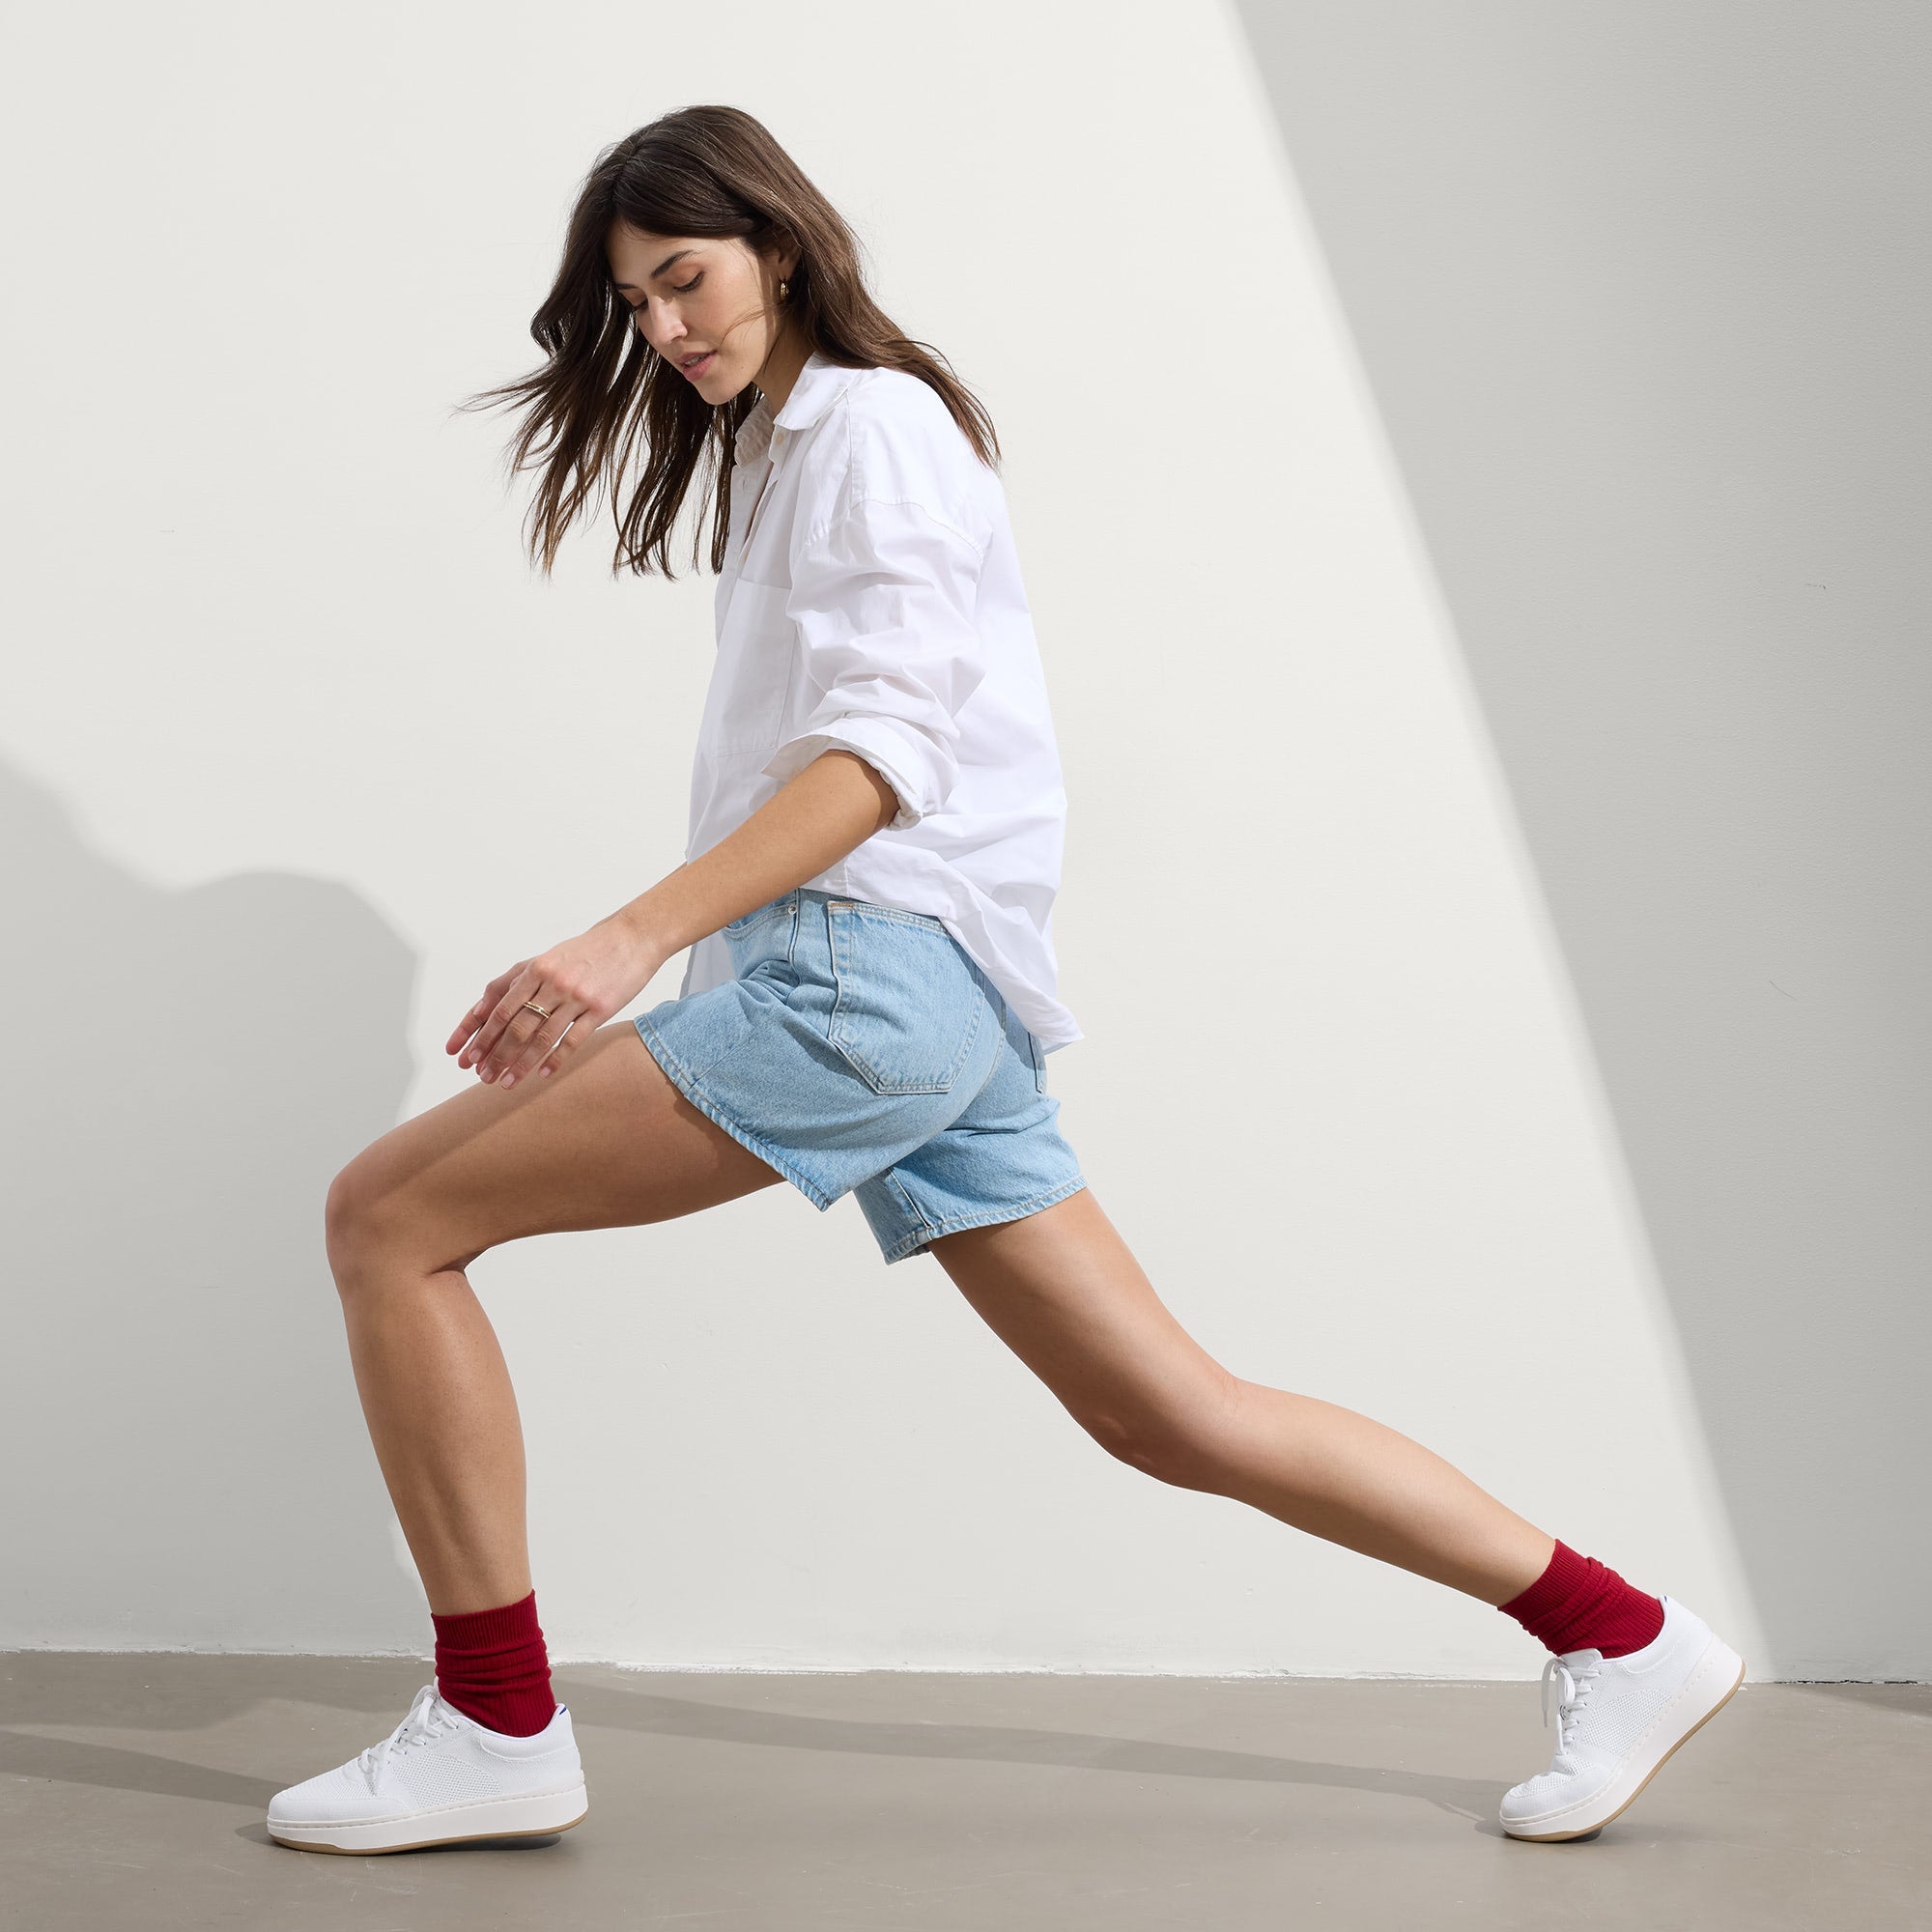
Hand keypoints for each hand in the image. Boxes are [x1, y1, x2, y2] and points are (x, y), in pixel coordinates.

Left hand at [447, 909, 667, 1089]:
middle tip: (483, 1076)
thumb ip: (516, 979)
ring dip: (521, 1064)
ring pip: (542, 1037)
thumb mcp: (547, 957)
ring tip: (507, 1083)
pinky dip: (556, 1059)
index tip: (465, 1055)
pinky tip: (543, 1074)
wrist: (631, 938)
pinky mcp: (600, 1009)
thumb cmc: (585, 950)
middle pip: (516, 1027)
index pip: (499, 1008)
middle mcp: (552, 983)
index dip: (479, 1035)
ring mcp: (576, 997)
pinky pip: (573, 1040)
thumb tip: (484, 1005)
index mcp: (535, 969)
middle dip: (496, 1055)